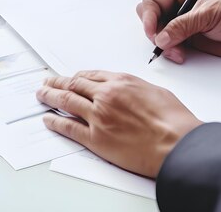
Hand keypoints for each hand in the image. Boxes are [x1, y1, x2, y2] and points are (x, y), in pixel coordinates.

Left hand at [36, 71, 201, 177]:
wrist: (179, 144)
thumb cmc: (174, 121)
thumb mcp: (155, 92)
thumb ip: (135, 89)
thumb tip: (127, 91)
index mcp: (120, 82)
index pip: (90, 76)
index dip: (76, 78)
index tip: (69, 79)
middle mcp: (105, 96)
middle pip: (73, 85)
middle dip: (57, 83)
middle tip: (47, 82)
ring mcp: (98, 117)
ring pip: (66, 101)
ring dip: (50, 97)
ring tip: (41, 95)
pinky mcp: (96, 138)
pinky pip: (69, 127)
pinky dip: (55, 122)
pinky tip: (48, 118)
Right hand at [136, 0, 220, 62]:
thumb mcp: (209, 13)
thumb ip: (182, 25)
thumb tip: (161, 37)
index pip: (152, 1)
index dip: (148, 16)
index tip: (152, 30)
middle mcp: (179, 7)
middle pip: (151, 18)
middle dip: (154, 31)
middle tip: (162, 41)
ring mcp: (183, 24)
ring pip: (159, 35)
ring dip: (163, 45)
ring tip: (176, 51)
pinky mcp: (189, 40)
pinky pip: (170, 46)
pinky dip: (171, 52)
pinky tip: (180, 54)